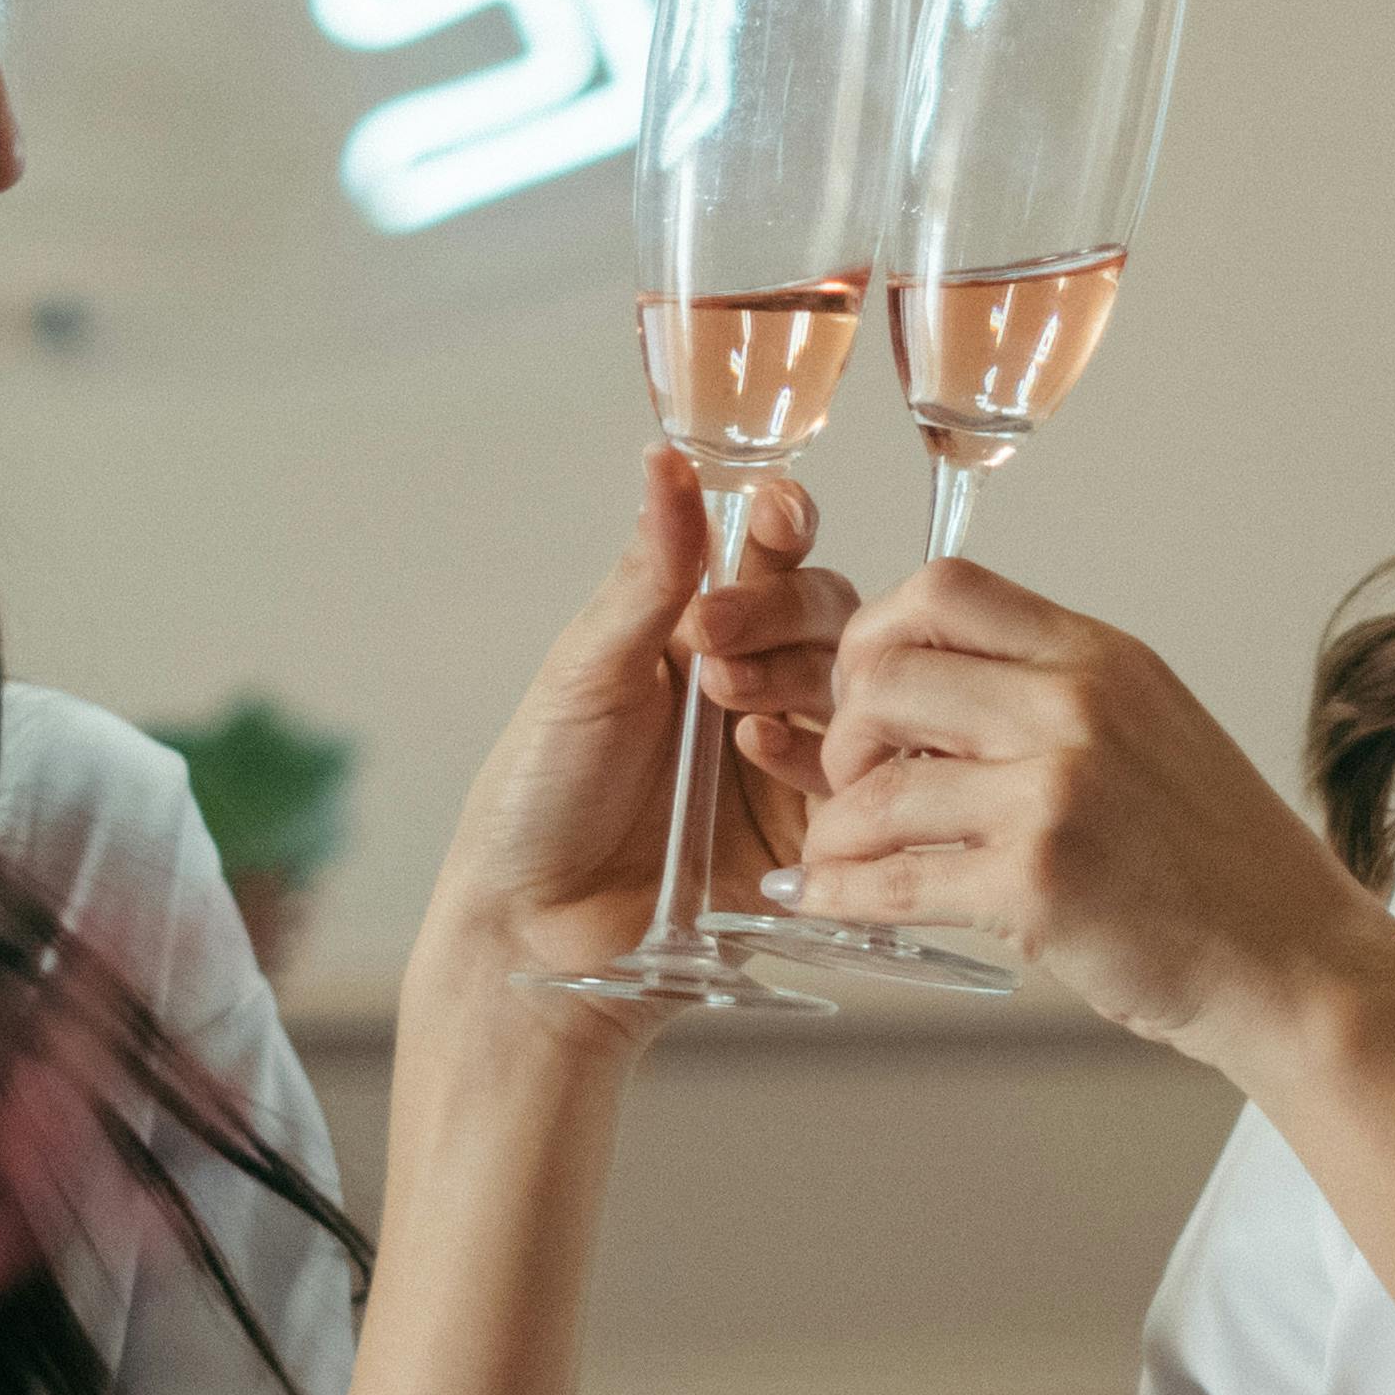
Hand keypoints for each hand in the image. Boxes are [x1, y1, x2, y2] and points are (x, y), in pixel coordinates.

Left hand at [409, 447, 855, 1017]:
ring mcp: (786, 755)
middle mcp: (750, 683)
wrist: (536, 933)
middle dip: (784, 614)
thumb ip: (649, 575)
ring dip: (802, 679)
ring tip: (731, 712)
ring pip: (853, 685)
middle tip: (716, 651)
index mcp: (691, 632)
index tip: (780, 515)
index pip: (766, 557)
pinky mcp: (810, 829)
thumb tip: (666, 461)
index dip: (784, 528)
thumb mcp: (586, 675)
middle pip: (826, 613)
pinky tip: (765, 760)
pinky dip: (821, 753)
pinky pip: (857, 773)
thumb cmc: (537, 800)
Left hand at [769, 560, 1394, 1059]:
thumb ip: (1057, 701)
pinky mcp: (1039, 882)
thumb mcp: (1154, 732)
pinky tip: (828, 901)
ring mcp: (1058, 792)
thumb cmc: (1226, 868)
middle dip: (842, 735)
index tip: (863, 688)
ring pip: (876, 787)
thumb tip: (933, 699)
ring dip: (835, 829)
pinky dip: (842, 894)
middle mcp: (1078, 708)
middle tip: (852, 782)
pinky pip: (895, 880)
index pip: (946, 590)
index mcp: (1104, 660)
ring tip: (840, 855)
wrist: (1299, 963)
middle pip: (887, 678)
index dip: (875, 634)